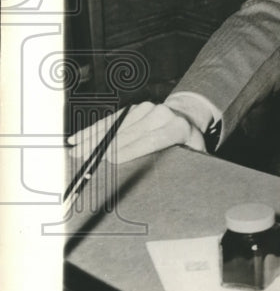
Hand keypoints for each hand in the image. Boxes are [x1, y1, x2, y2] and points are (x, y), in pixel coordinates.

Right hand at [66, 101, 205, 164]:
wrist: (186, 117)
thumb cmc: (188, 144)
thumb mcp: (193, 154)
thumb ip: (185, 162)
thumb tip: (170, 182)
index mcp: (177, 128)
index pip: (150, 140)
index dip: (130, 150)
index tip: (111, 160)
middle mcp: (161, 115)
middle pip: (129, 133)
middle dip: (105, 147)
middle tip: (84, 158)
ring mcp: (146, 109)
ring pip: (117, 126)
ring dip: (93, 138)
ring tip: (75, 150)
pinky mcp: (134, 108)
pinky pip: (111, 120)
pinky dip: (93, 129)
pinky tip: (78, 138)